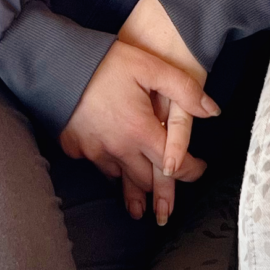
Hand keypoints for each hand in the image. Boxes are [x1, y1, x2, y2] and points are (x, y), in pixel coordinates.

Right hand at [58, 40, 216, 225]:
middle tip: (170, 206)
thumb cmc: (106, 63)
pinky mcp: (75, 147)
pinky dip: (109, 167)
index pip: (173, 164)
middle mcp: (118, 148)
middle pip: (146, 179)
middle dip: (162, 193)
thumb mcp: (151, 67)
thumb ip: (185, 90)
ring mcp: (94, 150)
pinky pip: (98, 164)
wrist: (56, 63)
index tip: (199, 171)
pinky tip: (113, 168)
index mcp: (140, 131)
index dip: (190, 171)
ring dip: (135, 187)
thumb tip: (212, 111)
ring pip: (121, 177)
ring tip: (142, 205)